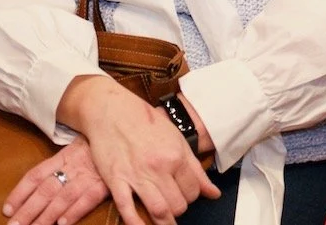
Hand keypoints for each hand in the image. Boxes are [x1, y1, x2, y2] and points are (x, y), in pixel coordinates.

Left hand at [5, 137, 109, 224]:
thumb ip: (60, 163)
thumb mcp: (78, 146)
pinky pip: (88, 199)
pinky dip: (74, 211)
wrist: (126, 132)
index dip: (20, 193)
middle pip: (46, 189)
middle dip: (28, 210)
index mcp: (63, 156)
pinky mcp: (106, 183)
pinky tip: (62, 223)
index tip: (7, 209)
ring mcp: (89, 175)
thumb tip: (37, 181)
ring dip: (47, 216)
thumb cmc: (100, 144)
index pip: (36, 175)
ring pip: (63, 197)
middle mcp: (73, 167)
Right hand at [59, 76, 218, 224]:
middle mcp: (159, 168)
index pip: (193, 190)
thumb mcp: (177, 140)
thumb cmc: (146, 123)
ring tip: (164, 221)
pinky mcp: (116, 181)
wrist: (113, 112)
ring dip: (164, 221)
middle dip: (179, 209)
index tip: (187, 195)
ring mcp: (136, 176)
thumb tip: (213, 193)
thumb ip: (195, 169)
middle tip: (175, 205)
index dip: (192, 197)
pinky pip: (127, 210)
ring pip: (158, 210)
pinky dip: (137, 223)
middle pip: (177, 204)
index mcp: (176, 156)